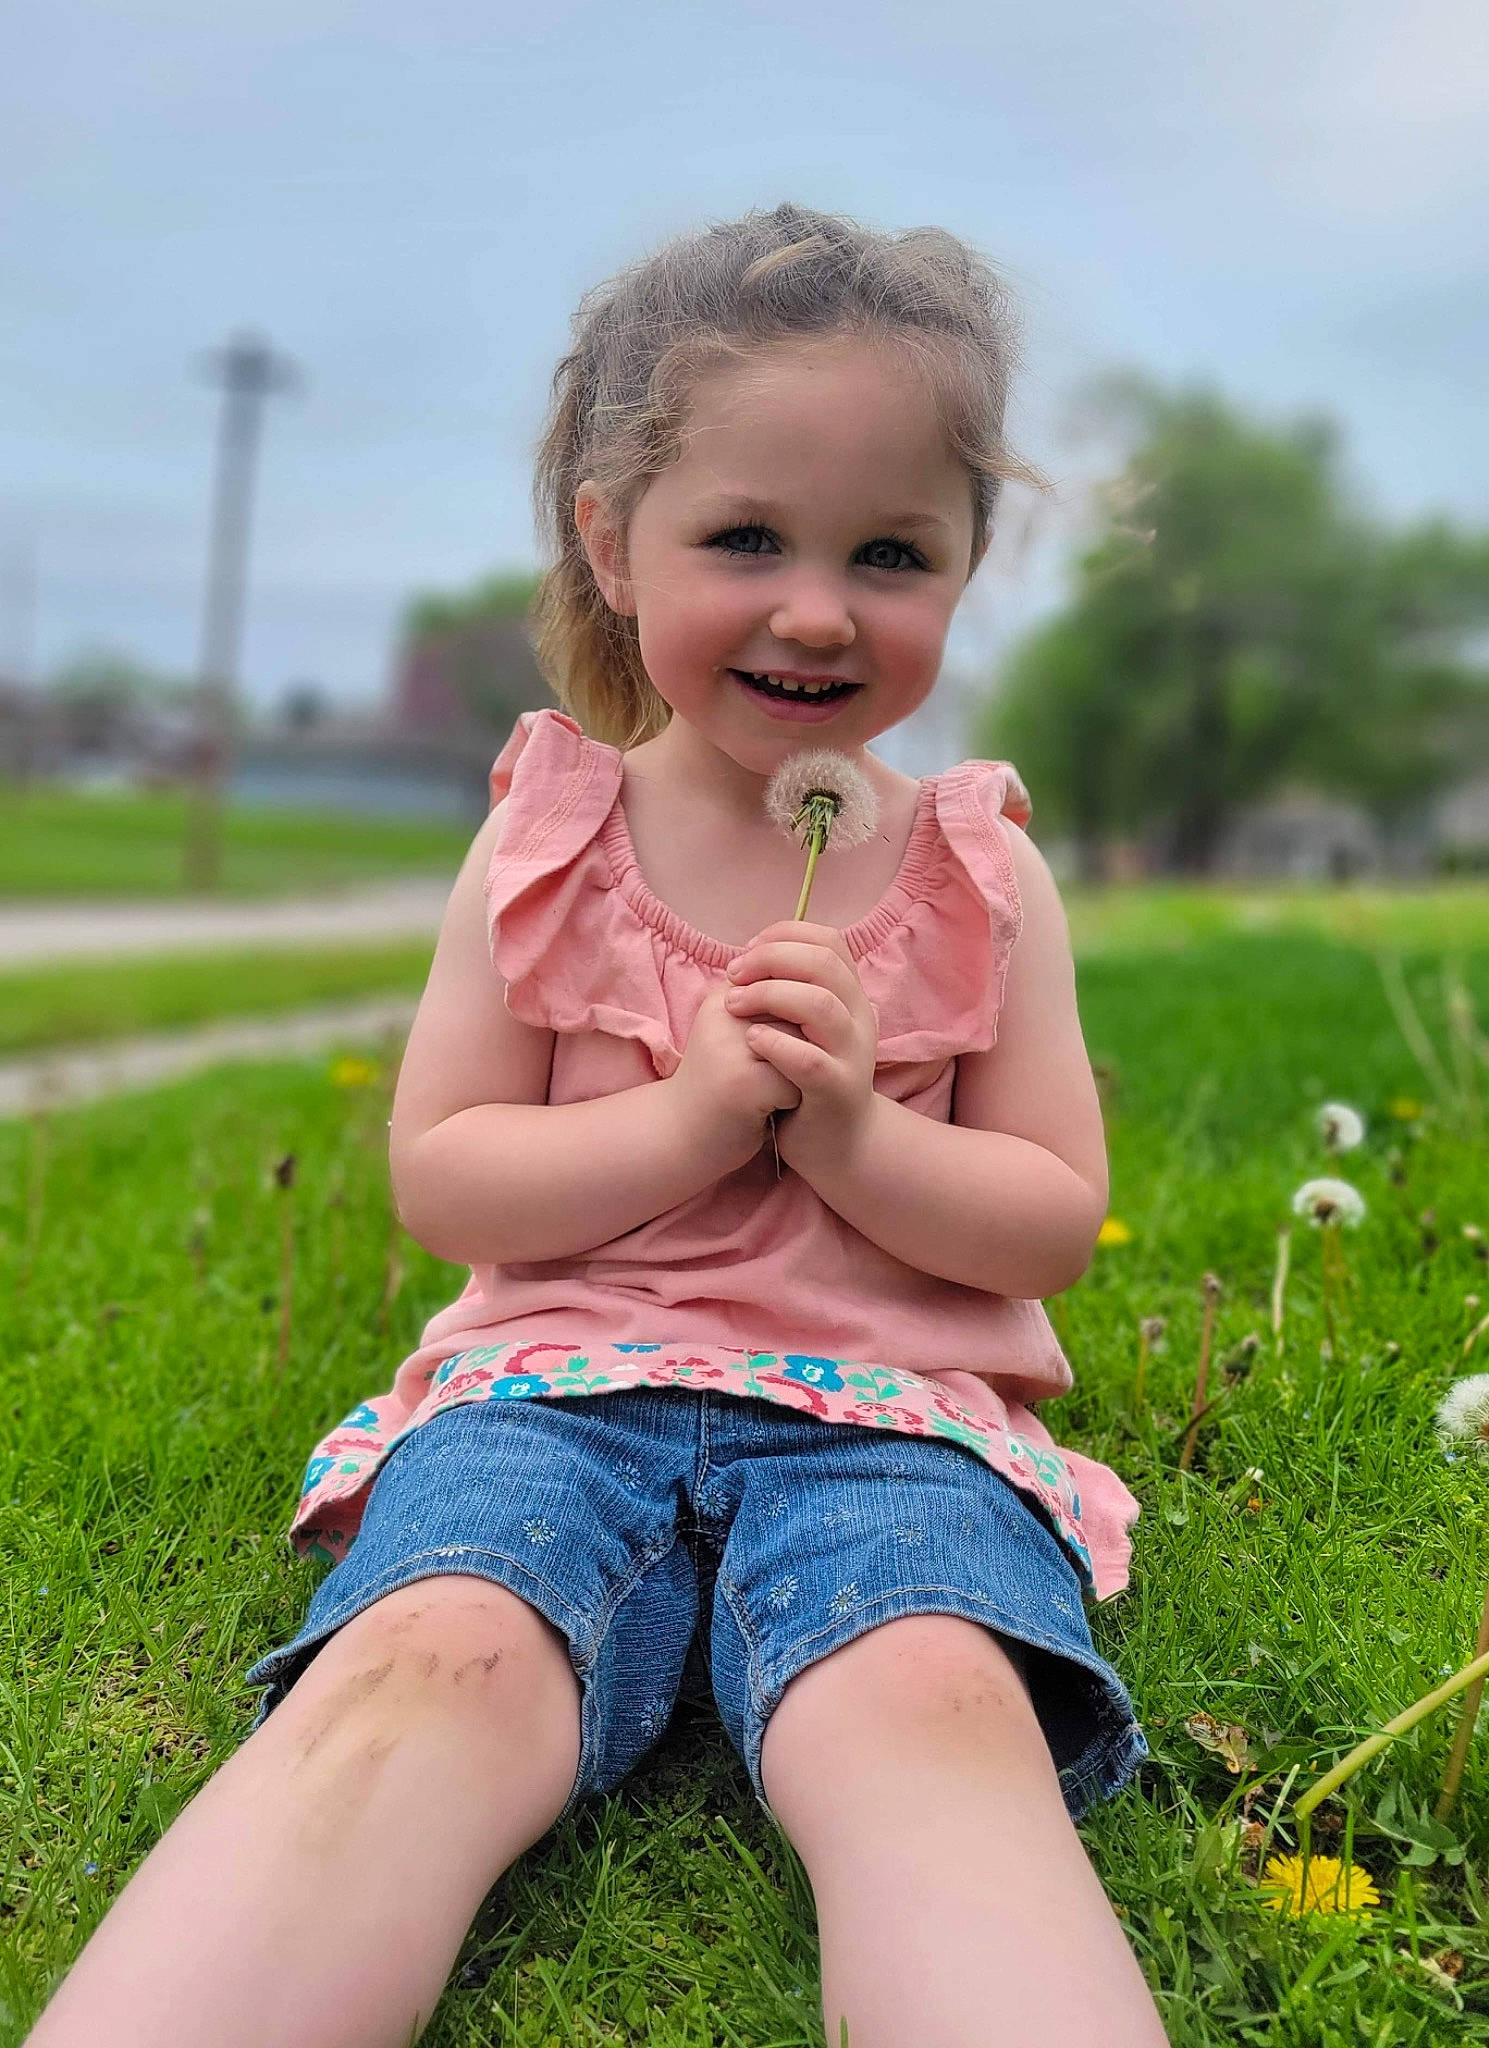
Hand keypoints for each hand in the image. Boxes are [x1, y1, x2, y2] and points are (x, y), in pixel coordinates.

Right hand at [666, 980, 802, 1174]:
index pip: (792, 990)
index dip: (795, 1029)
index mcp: (725, 996)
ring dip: (798, 1076)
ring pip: (806, 1048)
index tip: (766, 1054)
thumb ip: (768, 1005)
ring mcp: (732, 1047)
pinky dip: (790, 1103)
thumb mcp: (734, 1034)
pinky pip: (798, 1083)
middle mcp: (726, 1013)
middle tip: (768, 1076)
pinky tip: (764, 1110)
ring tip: (766, 1090)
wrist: (679, 1137)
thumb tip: (822, 984)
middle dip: (801, 1052)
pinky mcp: (743, 1083)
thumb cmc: (719, 1084)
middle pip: (803, 1017)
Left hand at [722, 921, 878, 1171]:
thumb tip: (749, 955)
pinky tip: (751, 1041)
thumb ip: (789, 993)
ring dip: (770, 996)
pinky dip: (776, 1044)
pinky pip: (810, 1060)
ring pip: (820, 1005)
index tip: (746, 951)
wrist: (837, 1145)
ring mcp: (852, 1055)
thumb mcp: (804, 1029)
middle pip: (824, 963)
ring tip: (734, 1005)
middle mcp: (860, 1019)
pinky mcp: (838, 1091)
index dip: (784, 936)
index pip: (829, 942)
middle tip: (733, 974)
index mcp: (850, 997)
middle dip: (771, 959)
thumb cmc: (808, 1080)